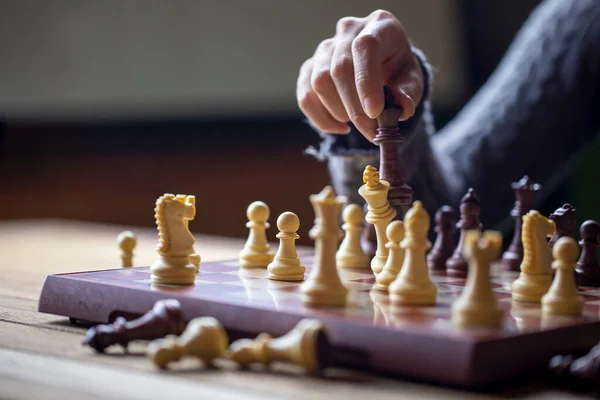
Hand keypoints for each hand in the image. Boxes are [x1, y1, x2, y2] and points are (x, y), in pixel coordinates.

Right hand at [297, 10, 423, 140]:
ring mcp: (325, 48)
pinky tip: (340, 127)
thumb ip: (409, 92)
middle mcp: (347, 31)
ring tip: (358, 123)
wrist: (382, 65)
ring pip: (319, 83)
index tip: (375, 113)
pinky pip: (306, 97)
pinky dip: (322, 119)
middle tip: (371, 133)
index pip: (365, 48)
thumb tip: (403, 108)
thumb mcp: (411, 79)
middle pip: (339, 69)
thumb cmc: (398, 70)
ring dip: (339, 112)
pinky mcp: (310, 67)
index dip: (367, 81)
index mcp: (378, 26)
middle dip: (355, 109)